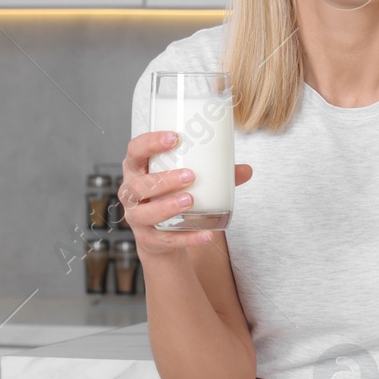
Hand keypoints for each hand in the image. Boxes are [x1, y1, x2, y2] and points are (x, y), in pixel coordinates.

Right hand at [119, 129, 252, 258]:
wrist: (160, 235)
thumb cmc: (170, 195)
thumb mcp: (185, 181)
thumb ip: (214, 175)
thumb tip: (246, 170)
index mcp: (138, 169)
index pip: (135, 150)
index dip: (150, 142)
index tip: (174, 137)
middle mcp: (131, 193)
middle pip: (139, 185)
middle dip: (163, 180)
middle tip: (190, 175)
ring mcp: (137, 218)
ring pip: (146, 213)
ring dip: (167, 207)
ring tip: (190, 201)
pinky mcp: (149, 239)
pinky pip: (165, 240)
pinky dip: (187, 238)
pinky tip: (206, 235)